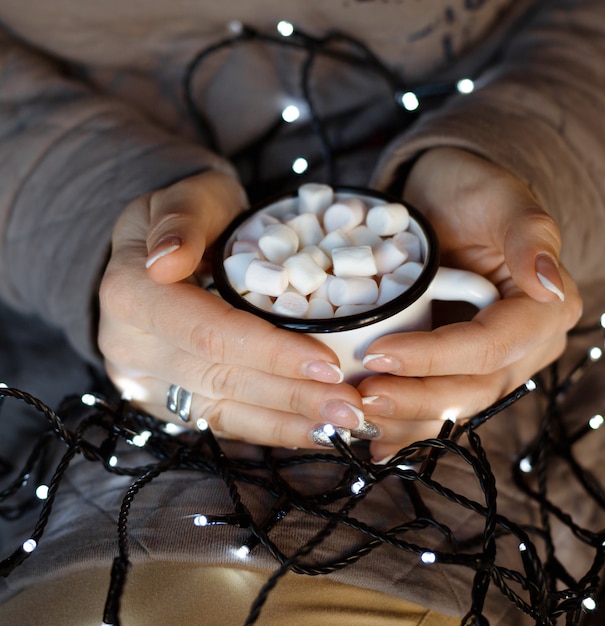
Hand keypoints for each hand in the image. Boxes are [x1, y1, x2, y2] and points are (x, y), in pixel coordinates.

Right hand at [98, 171, 364, 446]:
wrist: (170, 247)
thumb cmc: (191, 215)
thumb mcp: (187, 197)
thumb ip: (180, 221)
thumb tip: (167, 262)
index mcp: (130, 294)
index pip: (209, 333)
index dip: (270, 352)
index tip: (328, 363)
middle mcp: (131, 347)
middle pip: (222, 379)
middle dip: (293, 396)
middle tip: (351, 407)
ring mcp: (148, 380)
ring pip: (224, 412)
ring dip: (288, 423)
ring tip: (343, 426)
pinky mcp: (171, 398)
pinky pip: (223, 422)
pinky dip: (270, 429)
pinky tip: (313, 432)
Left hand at [360, 148, 582, 460]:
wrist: (448, 199)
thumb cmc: (474, 191)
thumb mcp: (501, 199)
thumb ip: (530, 236)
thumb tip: (547, 284)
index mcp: (543, 310)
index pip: (488, 347)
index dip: (435, 358)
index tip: (381, 354)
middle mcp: (523, 345)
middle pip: (472, 388)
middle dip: (416, 399)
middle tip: (363, 398)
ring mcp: (491, 361)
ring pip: (454, 406)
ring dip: (407, 420)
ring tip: (361, 422)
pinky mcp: (459, 366)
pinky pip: (439, 402)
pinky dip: (407, 421)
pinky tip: (375, 440)